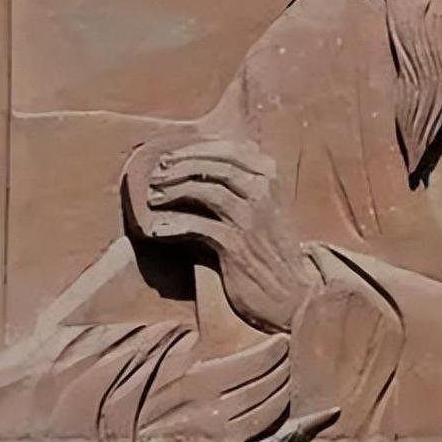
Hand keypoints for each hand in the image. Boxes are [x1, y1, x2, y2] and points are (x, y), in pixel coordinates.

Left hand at [126, 138, 313, 332]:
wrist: (290, 292)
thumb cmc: (268, 247)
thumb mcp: (263, 206)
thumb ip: (242, 182)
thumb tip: (202, 163)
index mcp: (270, 176)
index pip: (229, 149)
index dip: (196, 150)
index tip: (170, 157)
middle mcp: (264, 190)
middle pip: (217, 164)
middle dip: (181, 165)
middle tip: (155, 173)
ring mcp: (251, 217)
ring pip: (207, 189)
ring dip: (174, 190)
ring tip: (152, 196)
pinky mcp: (237, 245)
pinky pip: (198, 226)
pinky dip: (174, 224)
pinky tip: (156, 228)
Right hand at [136, 332, 336, 441]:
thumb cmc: (152, 416)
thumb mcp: (168, 379)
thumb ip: (190, 350)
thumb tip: (197, 297)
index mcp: (195, 387)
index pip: (250, 364)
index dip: (272, 353)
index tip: (283, 343)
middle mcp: (211, 414)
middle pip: (264, 386)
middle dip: (282, 370)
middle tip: (289, 358)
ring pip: (270, 410)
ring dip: (285, 392)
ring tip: (288, 378)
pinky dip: (302, 428)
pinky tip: (325, 414)